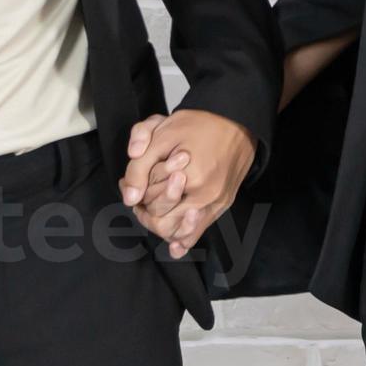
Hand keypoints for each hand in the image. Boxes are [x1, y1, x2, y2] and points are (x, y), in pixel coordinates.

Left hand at [122, 110, 257, 260]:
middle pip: (166, 224)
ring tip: (155, 214)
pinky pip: (204, 228)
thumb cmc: (199, 123)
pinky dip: (187, 236)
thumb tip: (129, 198)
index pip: (151, 207)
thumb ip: (139, 168)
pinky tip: (176, 247)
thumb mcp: (160, 136)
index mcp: (190, 179)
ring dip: (167, 226)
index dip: (137, 199)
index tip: (134, 188)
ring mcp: (219, 201)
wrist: (235, 118)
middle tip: (140, 202)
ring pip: (184, 232)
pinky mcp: (225, 201)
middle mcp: (207, 195)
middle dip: (149, 214)